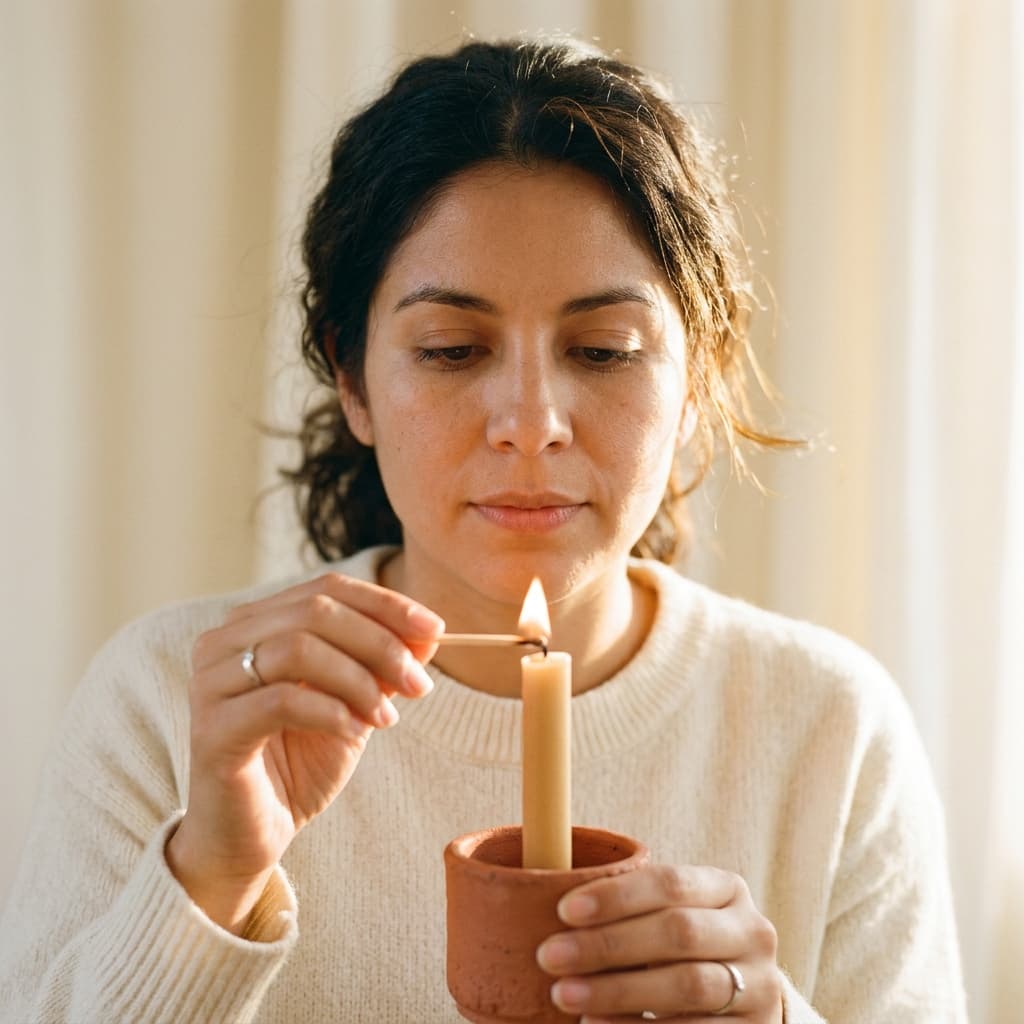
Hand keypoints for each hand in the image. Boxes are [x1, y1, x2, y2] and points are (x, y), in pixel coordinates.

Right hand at [165, 572, 442, 932]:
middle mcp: (224, 642)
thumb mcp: (353, 702)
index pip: (327, 590)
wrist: (250, 835)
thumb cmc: (298, 761)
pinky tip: (355, 732)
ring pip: (298, 649)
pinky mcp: (212, 729)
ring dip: (358, 680)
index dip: (386, 605)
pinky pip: (281, 700)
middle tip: (418, 684)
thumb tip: (430, 633)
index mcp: (255, 623)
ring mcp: (211, 683)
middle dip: (380, 644)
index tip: (436, 631)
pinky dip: (331, 711)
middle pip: (316, 612)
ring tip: (387, 718)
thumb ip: (381, 664)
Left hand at [535, 864, 782, 1021]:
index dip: (616, 896)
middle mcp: (751, 931)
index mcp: (727, 888)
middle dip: (608, 944)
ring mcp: (759, 984)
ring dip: (618, 990)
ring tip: (564, 994)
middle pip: (677, 933)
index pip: (670, 883)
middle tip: (550, 955)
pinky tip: (596, 1023)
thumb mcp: (668, 915)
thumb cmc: (681, 946)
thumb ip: (630, 905)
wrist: (741, 1000)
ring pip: (686, 984)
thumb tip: (553, 898)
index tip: (564, 910)